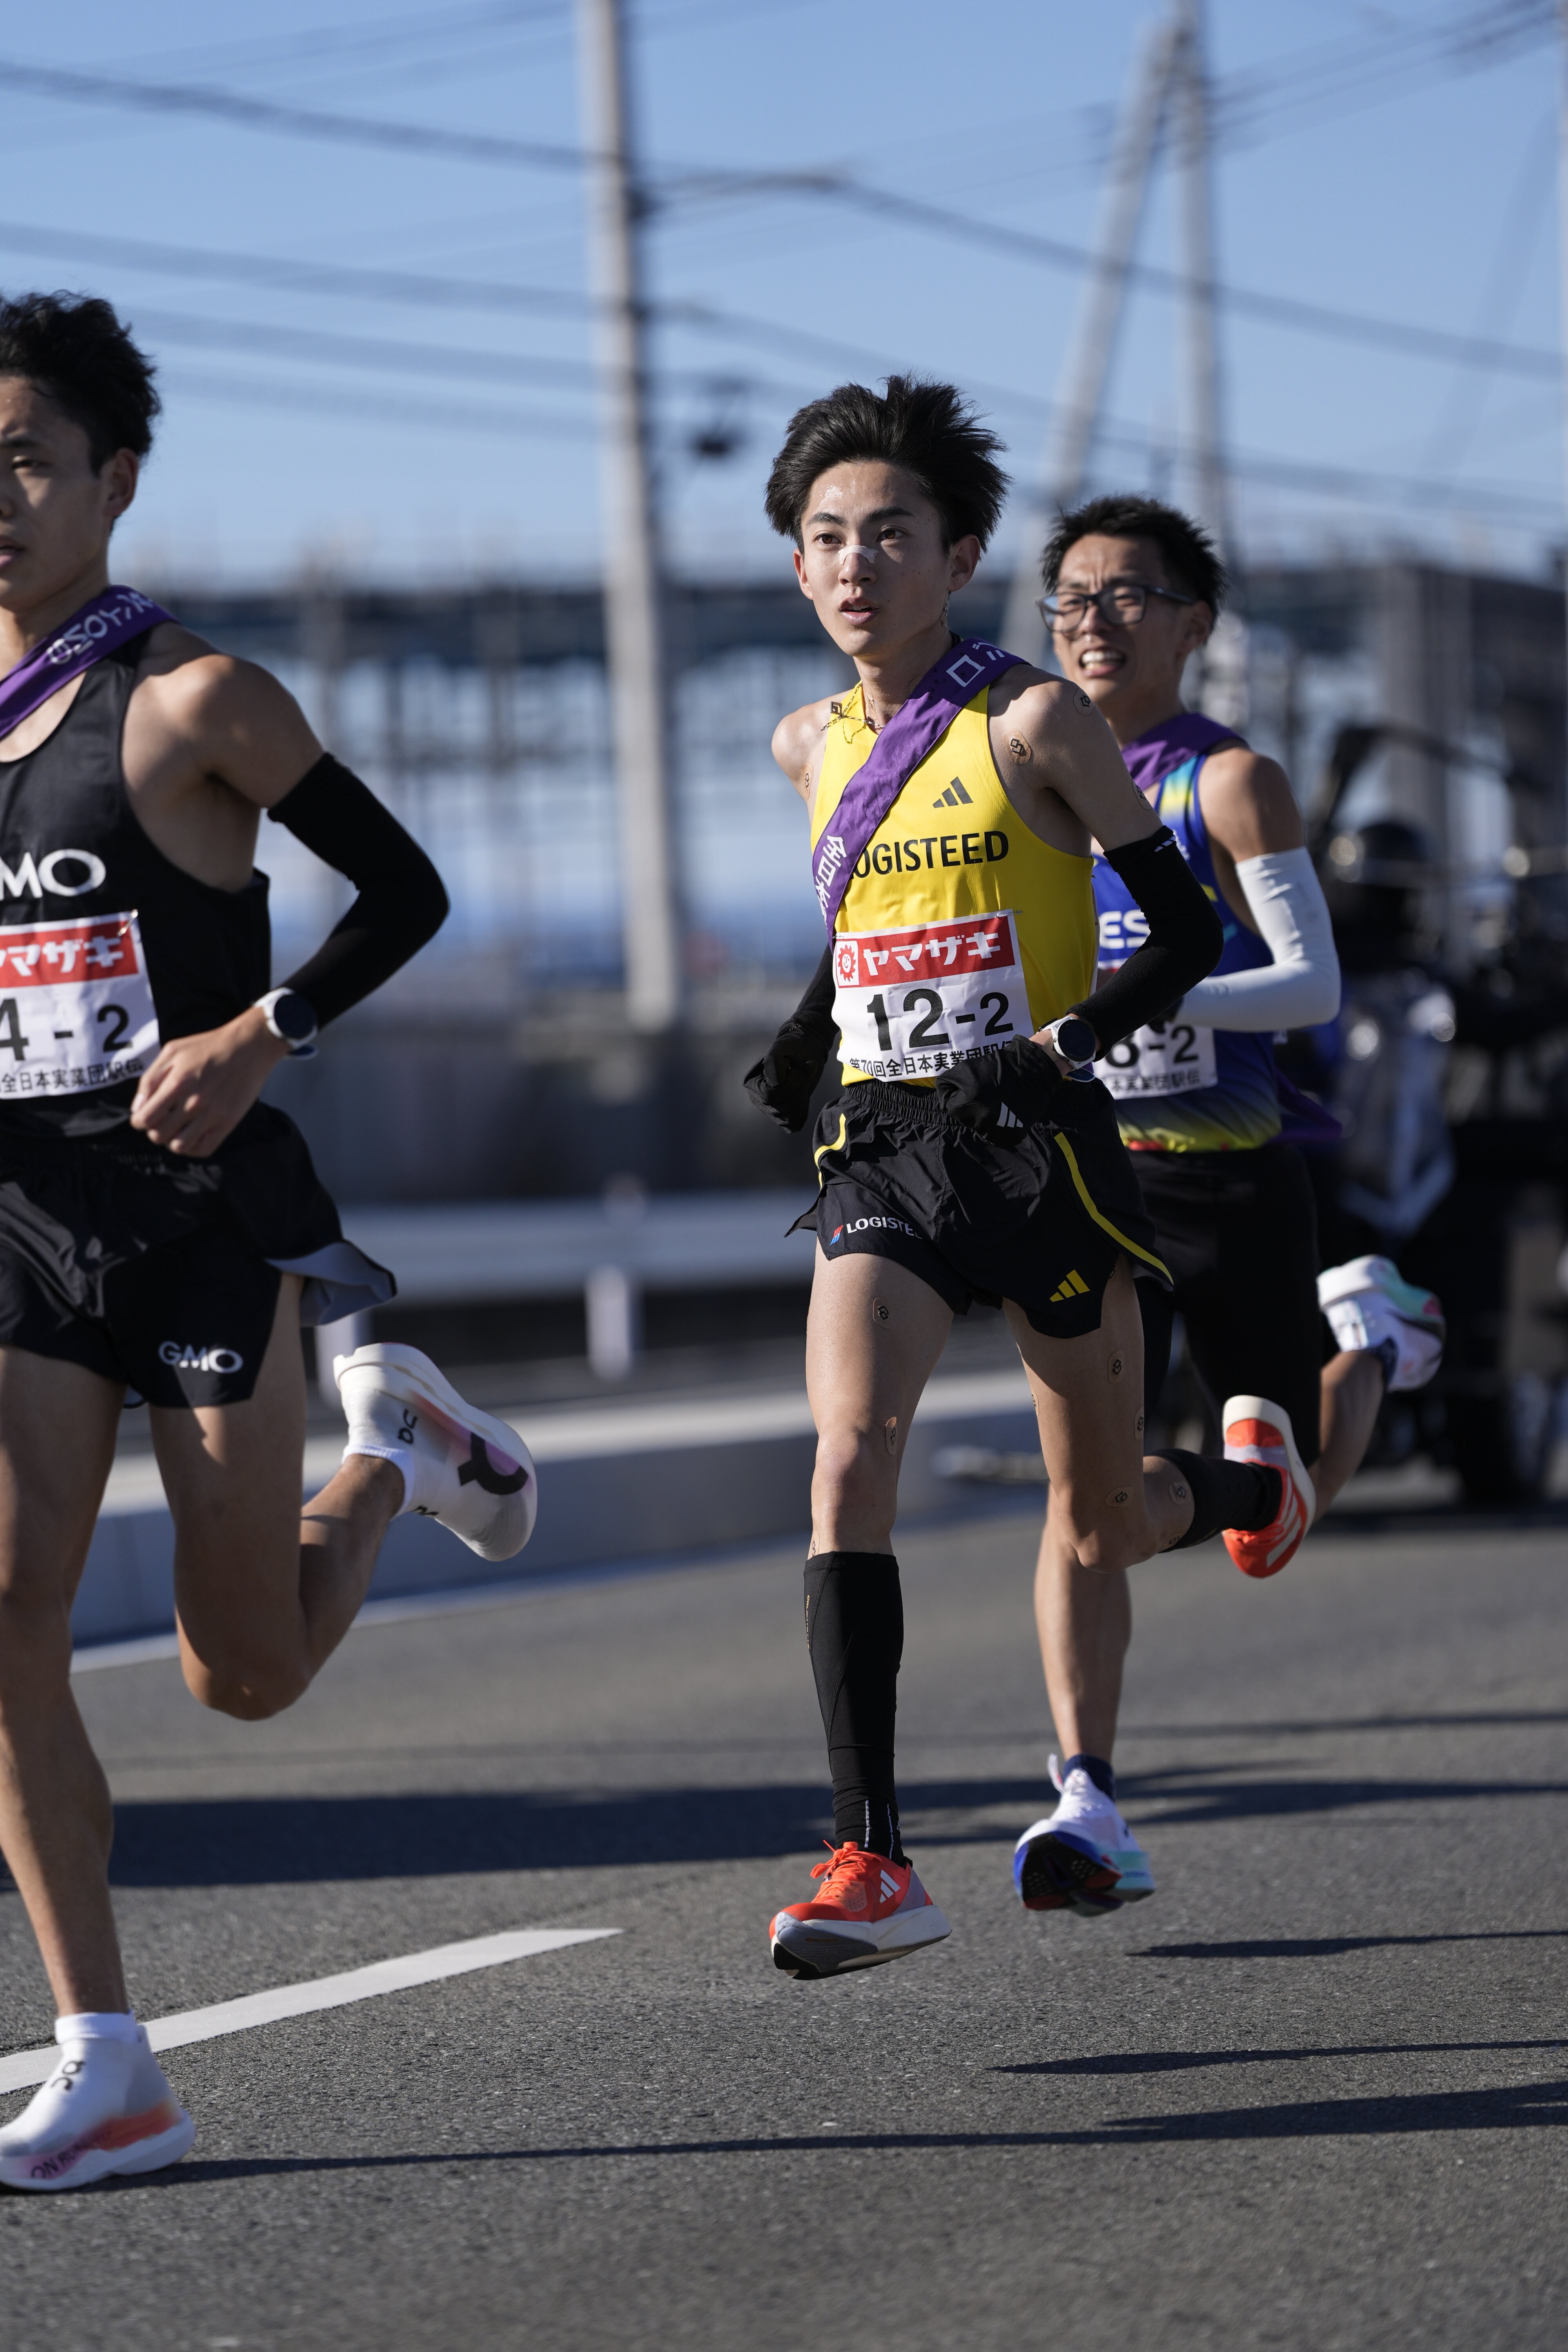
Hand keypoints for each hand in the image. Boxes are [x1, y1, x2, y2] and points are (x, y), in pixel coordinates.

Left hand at [129, 1008, 288, 1156]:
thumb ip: (150, 1079)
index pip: (145, 1119)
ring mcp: (213, 1114)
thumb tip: (138, 1107)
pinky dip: (193, 1148)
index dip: (138, 1121)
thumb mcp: (172, 1052)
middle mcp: (194, 1102)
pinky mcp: (228, 1122)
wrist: (248, 1046)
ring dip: (173, 1140)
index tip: (144, 1116)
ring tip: (177, 1129)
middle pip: (159, 1136)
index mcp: (177, 1084)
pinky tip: (193, 1135)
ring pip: (180, 1146)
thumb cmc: (208, 1046)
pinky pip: (204, 1149)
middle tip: (162, 1120)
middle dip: (154, 1130)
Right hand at [743, 1016, 833, 1132]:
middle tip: (803, 1073)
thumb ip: (774, 1061)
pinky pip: (793, 1124)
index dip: (789, 1084)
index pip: (769, 1095)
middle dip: (797, 1090)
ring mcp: (769, 1109)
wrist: (805, 1051)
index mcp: (752, 1082)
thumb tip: (776, 1083)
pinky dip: (803, 1110)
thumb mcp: (782, 1045)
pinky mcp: (782, 1115)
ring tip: (803, 1081)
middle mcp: (757, 1098)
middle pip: (779, 1108)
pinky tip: (804, 1094)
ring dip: (802, 1099)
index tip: (795, 1066)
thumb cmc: (793, 1046)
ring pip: (787, 1118)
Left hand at [932, 1037, 1063, 1140]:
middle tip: (987, 1096)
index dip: (959, 1098)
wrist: (1031, 1070)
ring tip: (997, 1103)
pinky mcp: (1011, 1135)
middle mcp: (979, 1120)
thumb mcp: (964, 1068)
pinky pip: (998, 1137)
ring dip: (986, 1119)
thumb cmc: (996, 1067)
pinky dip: (1000, 1128)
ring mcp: (996, 1129)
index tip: (971, 1090)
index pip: (951, 1109)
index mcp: (966, 1104)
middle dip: (972, 1109)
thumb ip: (948, 1085)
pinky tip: (1006, 1113)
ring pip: (982, 1130)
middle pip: (967, 1120)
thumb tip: (943, 1103)